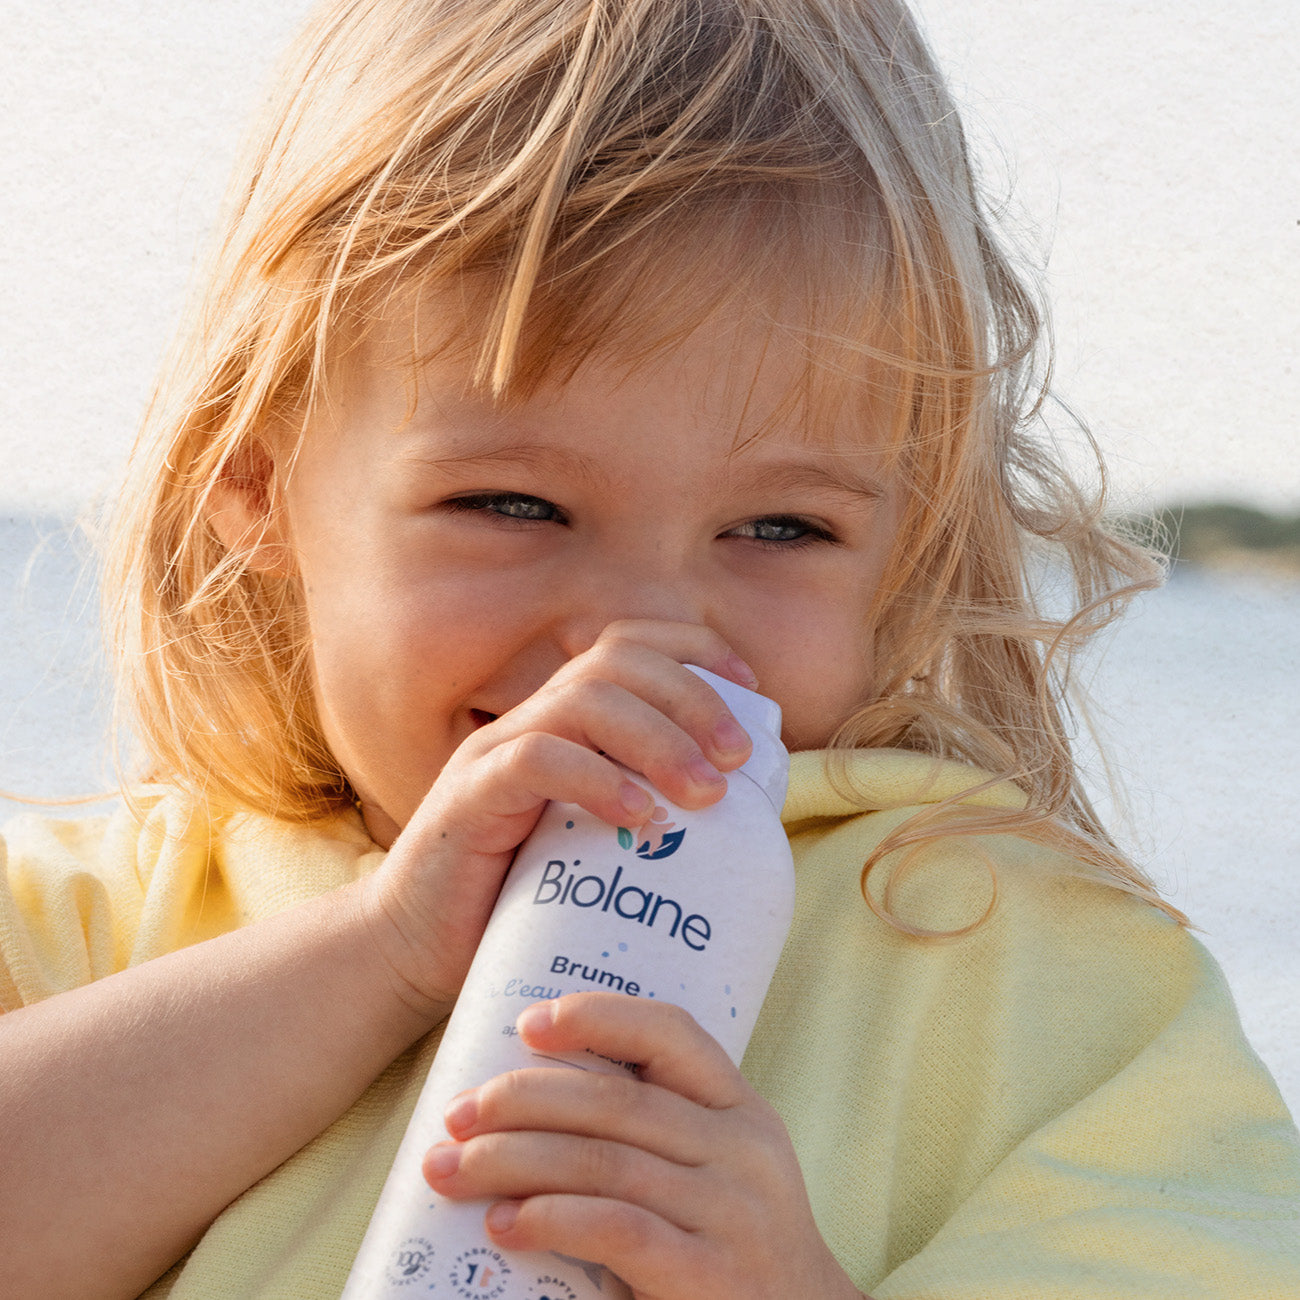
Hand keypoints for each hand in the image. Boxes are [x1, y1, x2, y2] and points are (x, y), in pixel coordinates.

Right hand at [358, 623, 757, 1022]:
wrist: (420, 953)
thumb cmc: (521, 900)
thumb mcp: (598, 843)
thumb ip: (651, 807)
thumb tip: (746, 803)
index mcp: (564, 720)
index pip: (629, 645)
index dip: (695, 650)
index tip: (752, 691)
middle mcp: (530, 720)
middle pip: (616, 662)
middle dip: (691, 697)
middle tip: (740, 757)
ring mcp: (493, 754)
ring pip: (582, 703)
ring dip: (657, 739)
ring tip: (705, 794)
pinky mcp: (467, 800)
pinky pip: (533, 760)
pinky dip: (595, 779)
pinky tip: (639, 815)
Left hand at [422, 992, 867, 1299]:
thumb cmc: (733, 1252)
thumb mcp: (719, 1174)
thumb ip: (658, 1135)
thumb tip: (532, 1102)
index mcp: (741, 1110)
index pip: (672, 1033)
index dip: (598, 1017)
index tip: (526, 1023)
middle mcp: (743, 1151)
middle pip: (616, 1100)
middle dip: (523, 1098)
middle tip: (456, 1113)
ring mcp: (733, 1213)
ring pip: (604, 1160)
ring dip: (513, 1159)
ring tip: (453, 1167)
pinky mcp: (712, 1276)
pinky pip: (618, 1227)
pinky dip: (552, 1217)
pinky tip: (505, 1223)